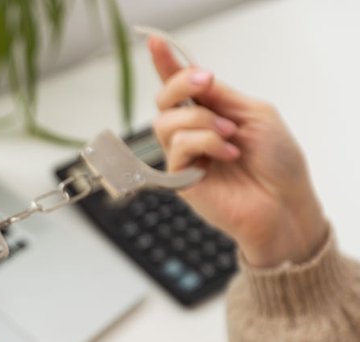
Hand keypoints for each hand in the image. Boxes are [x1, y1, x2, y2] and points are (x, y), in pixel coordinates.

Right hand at [149, 37, 327, 266]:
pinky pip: (178, 147)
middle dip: (180, 84)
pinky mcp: (179, 178)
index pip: (181, 87)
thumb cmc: (277, 162)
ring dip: (202, 122)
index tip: (155, 41)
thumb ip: (220, 96)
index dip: (166, 64)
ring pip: (166, 123)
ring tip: (230, 136)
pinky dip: (206, 144)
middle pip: (163, 101)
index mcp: (210, 114)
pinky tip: (228, 155)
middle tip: (205, 83)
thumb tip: (193, 78)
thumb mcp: (254, 113)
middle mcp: (192, 134)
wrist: (284, 201)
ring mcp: (183, 156)